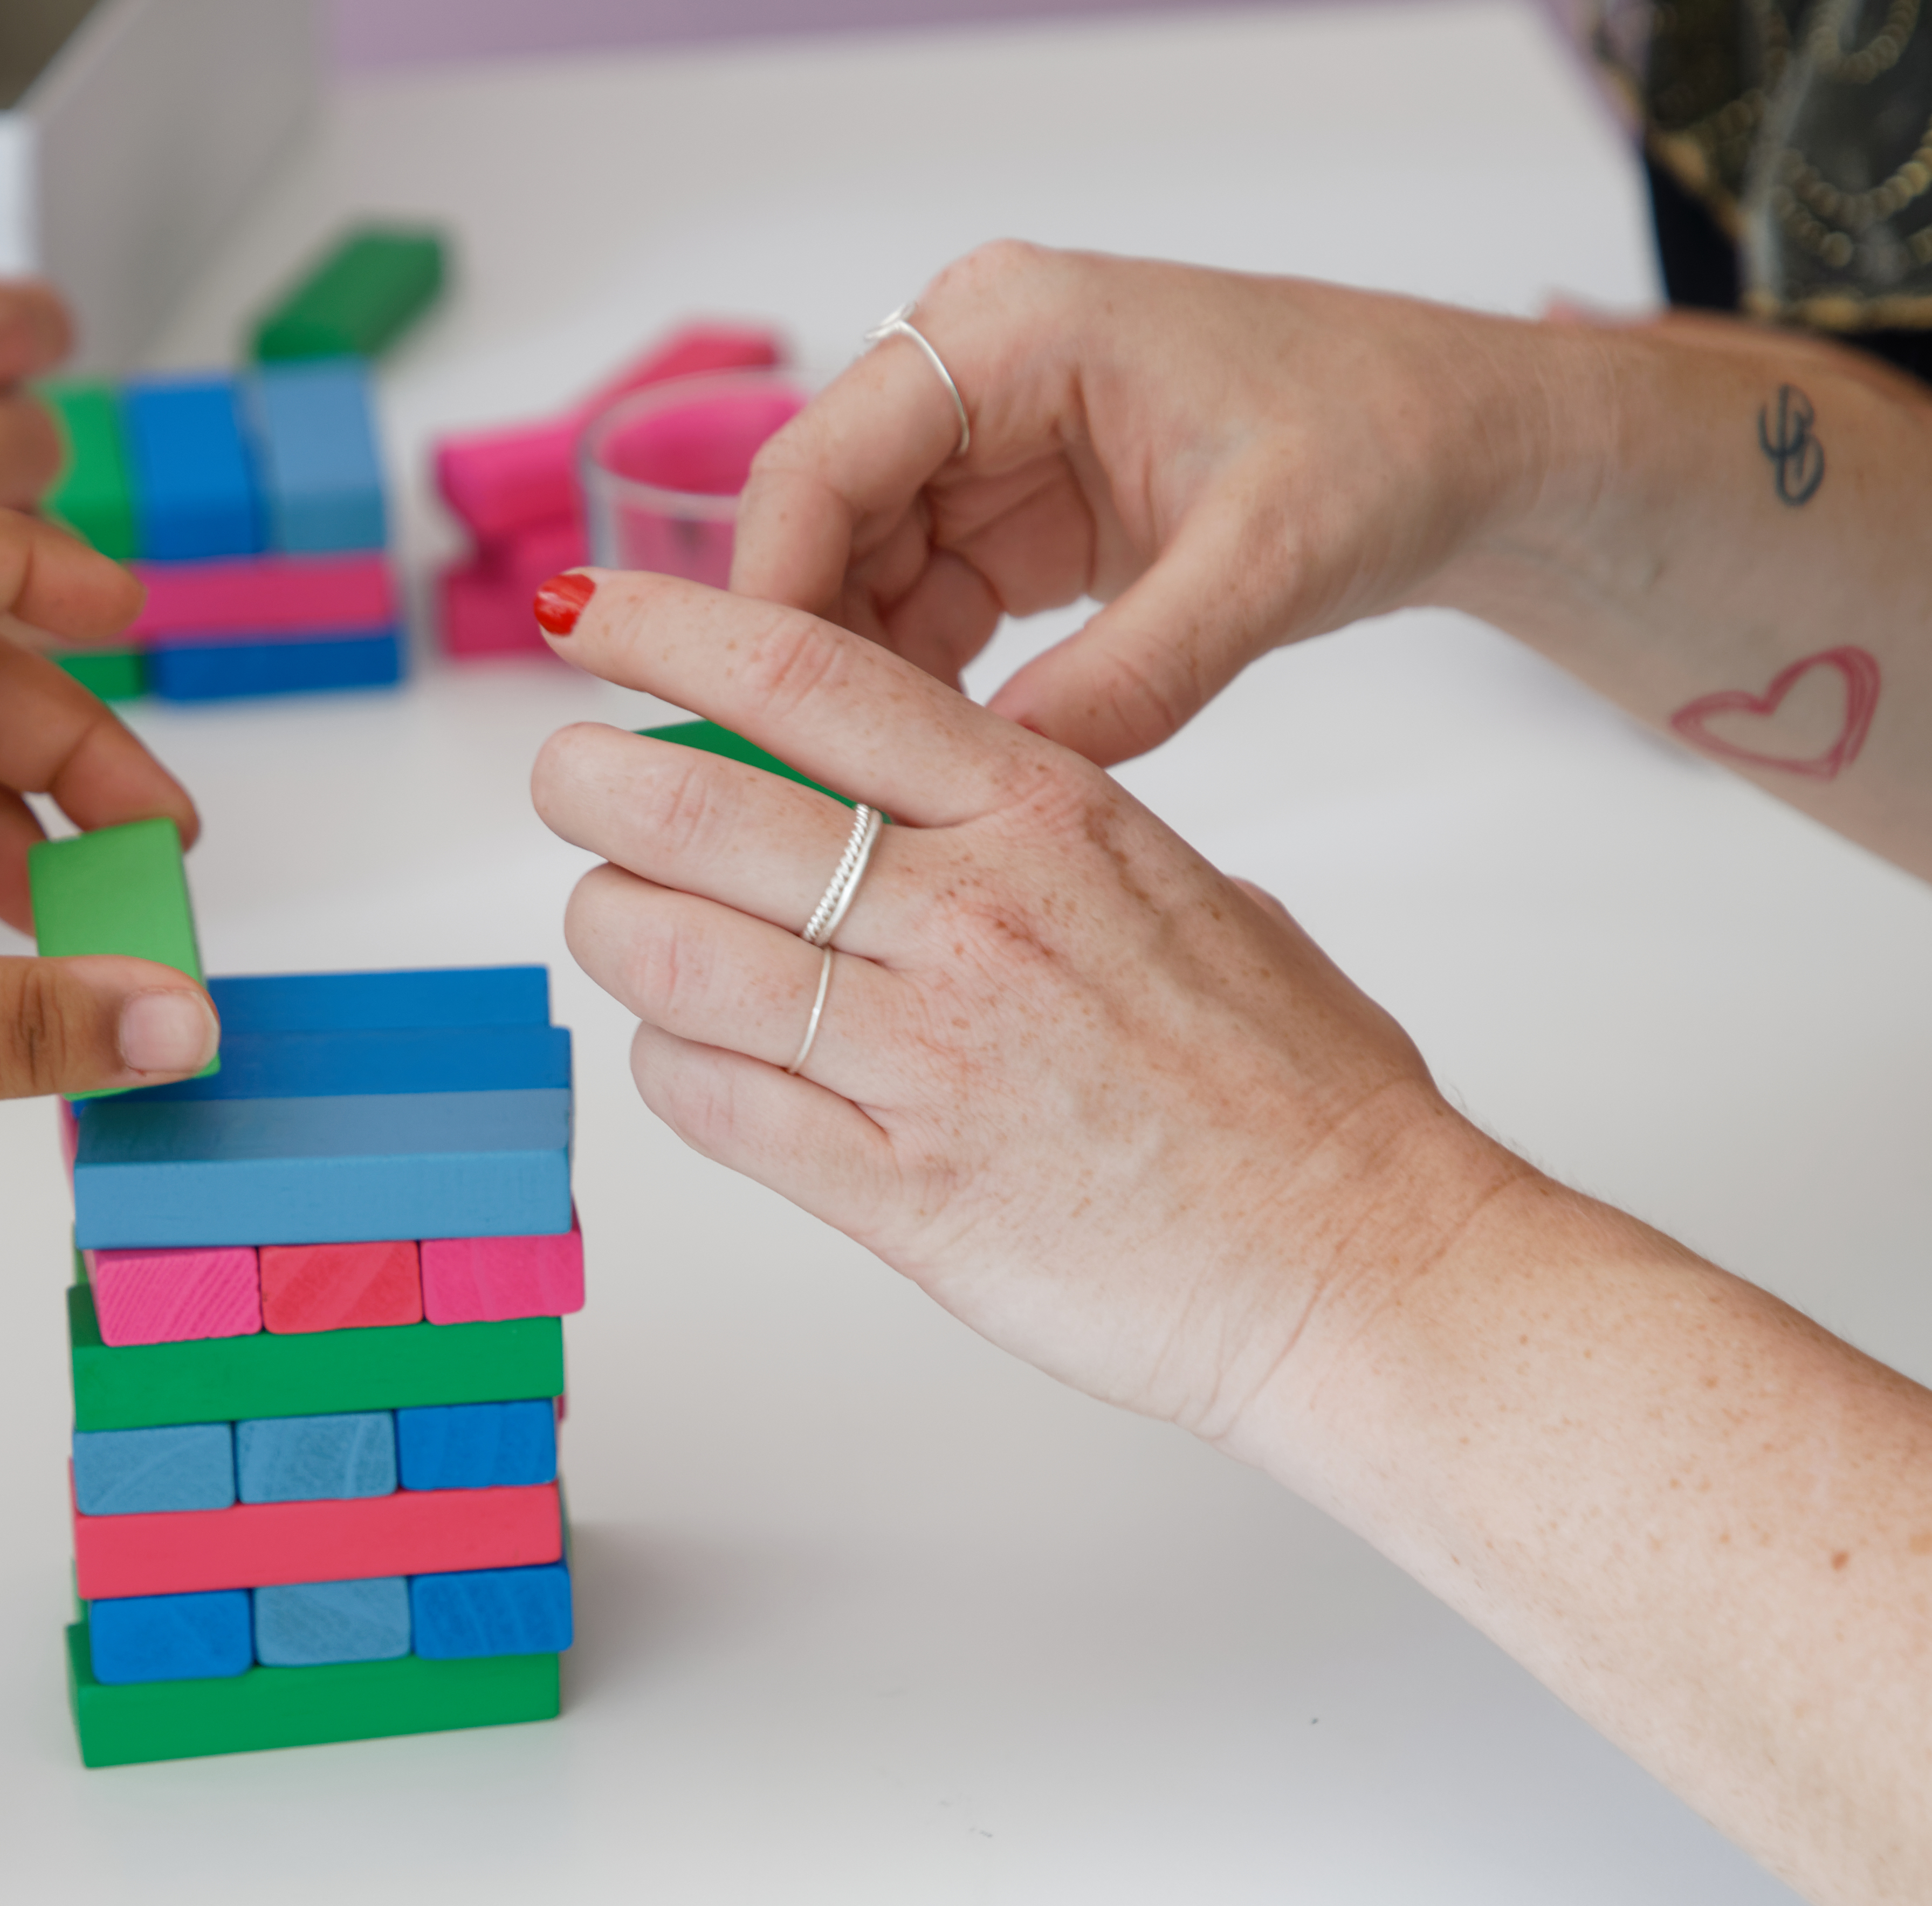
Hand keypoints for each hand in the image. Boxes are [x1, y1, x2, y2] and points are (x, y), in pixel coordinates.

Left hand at [532, 570, 1523, 1441]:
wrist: (1361, 1262)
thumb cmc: (1297, 1089)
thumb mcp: (1182, 895)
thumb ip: (1051, 842)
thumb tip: (952, 817)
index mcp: (1043, 816)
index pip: (806, 680)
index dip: (664, 632)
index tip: (585, 616)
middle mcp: (972, 920)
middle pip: (696, 809)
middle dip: (593, 785)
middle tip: (570, 787)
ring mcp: (927, 1061)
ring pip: (674, 956)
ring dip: (614, 927)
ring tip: (619, 922)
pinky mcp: (901, 1196)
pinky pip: (714, 1102)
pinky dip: (671, 1064)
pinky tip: (691, 1051)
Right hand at [729, 241, 1557, 763]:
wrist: (1461, 442)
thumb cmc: (1381, 448)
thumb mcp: (1267, 563)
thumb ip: (1136, 670)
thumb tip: (1004, 776)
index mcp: (1007, 330)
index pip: (817, 468)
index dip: (772, 601)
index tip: (762, 734)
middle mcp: (966, 371)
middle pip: (816, 529)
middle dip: (808, 664)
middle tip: (810, 802)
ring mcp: (980, 446)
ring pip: (854, 582)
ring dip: (859, 691)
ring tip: (872, 809)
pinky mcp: (1007, 518)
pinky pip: (916, 612)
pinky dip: (916, 693)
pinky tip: (929, 777)